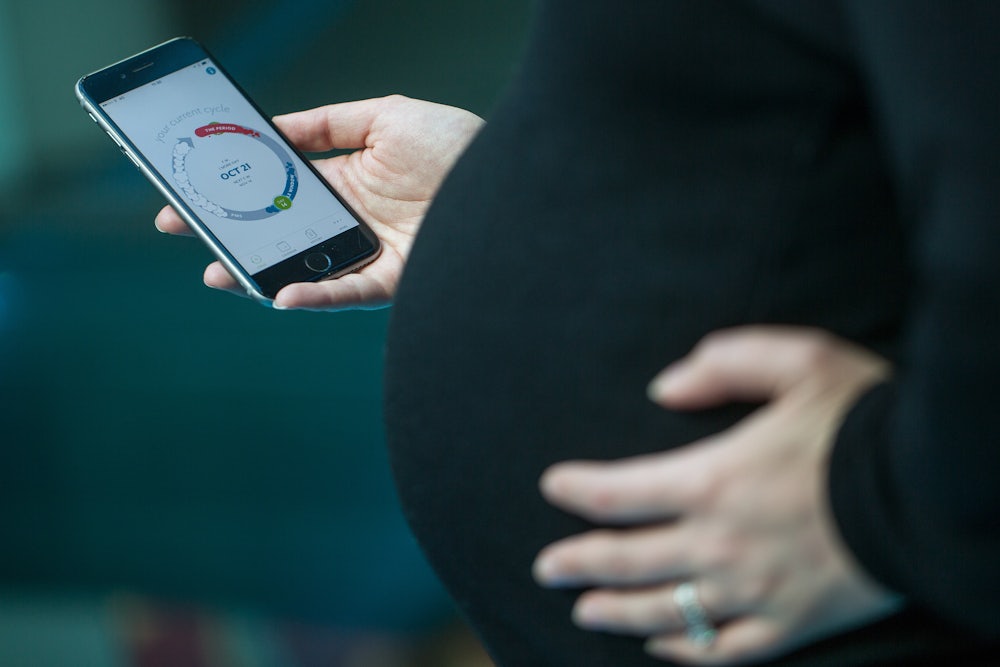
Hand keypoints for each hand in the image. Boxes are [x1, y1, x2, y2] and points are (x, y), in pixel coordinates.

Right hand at [155, 95, 482, 309]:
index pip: (281, 189)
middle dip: (232, 234)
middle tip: (182, 228)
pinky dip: (317, 296)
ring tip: (219, 274)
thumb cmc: (457, 143)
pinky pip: (351, 294)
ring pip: (307, 271)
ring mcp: (374, 254)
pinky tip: (283, 294)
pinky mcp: (398, 281)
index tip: (196, 188)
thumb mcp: (386, 116)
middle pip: (284, 233)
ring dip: (261, 275)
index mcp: (350, 182)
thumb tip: (277, 129)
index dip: (240, 190)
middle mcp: (356, 223)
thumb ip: (329, 125)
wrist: (513, 177)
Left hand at [533, 327, 901, 664]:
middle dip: (577, 563)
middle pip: (626, 561)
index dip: (577, 490)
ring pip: (665, 612)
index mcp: (713, 480)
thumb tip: (665, 387)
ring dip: (616, 612)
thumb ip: (724, 364)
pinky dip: (686, 651)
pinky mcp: (790, 623)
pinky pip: (724, 651)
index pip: (619, 492)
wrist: (931, 491)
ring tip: (583, 612)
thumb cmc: (864, 422)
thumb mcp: (798, 362)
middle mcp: (720, 544)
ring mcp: (753, 591)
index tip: (553, 486)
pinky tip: (662, 646)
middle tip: (544, 567)